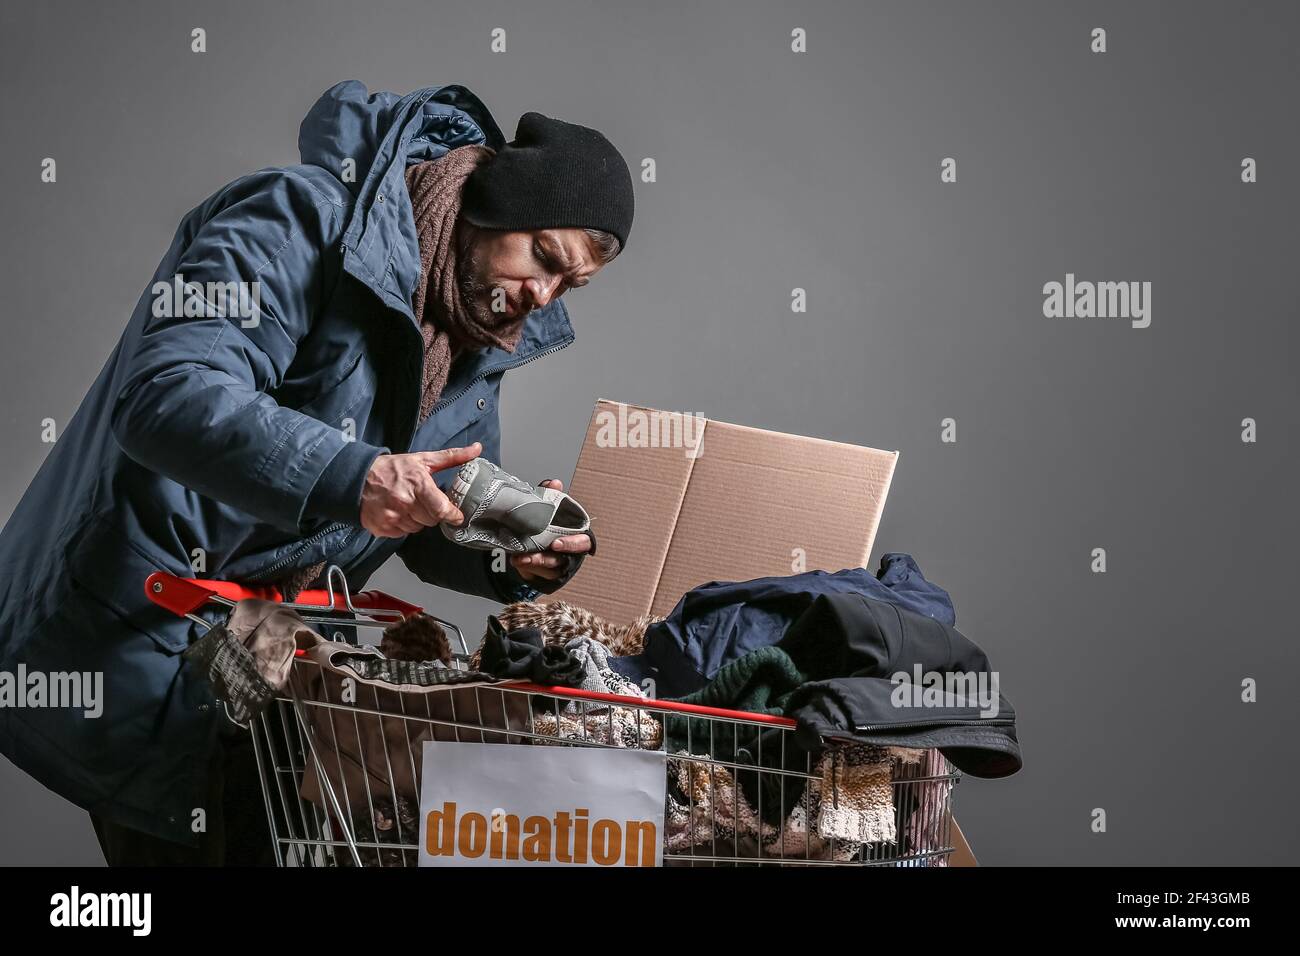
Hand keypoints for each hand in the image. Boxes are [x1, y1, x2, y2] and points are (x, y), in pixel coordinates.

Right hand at [360, 443, 480, 537]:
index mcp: (418, 484)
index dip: (452, 514)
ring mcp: (392, 516)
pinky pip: (403, 533)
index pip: (442, 509)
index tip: (456, 516)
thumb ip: (452, 457)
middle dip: (431, 512)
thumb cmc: (393, 468)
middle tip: (422, 501)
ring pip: (417, 528)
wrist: (358, 477)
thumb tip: (476, 449)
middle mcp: (405, 502)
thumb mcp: (423, 460)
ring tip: (407, 504)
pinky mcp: (382, 527)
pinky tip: (396, 511)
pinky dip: (402, 525)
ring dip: (416, 519)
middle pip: (432, 520)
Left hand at [510, 479, 591, 581]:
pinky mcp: (542, 572)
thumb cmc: (547, 523)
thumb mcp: (550, 508)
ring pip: (548, 568)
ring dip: (533, 563)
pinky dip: (525, 566)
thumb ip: (552, 497)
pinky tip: (515, 560)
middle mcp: (568, 554)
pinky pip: (535, 572)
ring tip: (518, 558)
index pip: (583, 543)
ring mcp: (555, 565)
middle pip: (564, 560)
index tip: (556, 543)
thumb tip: (554, 483)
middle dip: (547, 558)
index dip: (572, 544)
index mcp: (576, 536)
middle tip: (531, 556)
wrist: (535, 539)